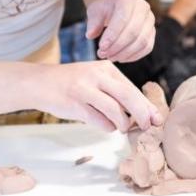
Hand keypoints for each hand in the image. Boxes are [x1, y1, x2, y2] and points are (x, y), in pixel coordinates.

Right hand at [34, 61, 160, 131]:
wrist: (39, 83)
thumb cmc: (72, 84)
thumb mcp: (95, 79)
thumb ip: (116, 93)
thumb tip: (144, 113)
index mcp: (106, 68)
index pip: (132, 88)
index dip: (146, 105)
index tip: (157, 118)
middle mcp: (96, 75)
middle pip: (128, 96)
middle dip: (142, 114)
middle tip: (149, 126)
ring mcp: (84, 89)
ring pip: (115, 110)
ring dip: (123, 123)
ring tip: (122, 127)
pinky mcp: (74, 104)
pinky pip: (99, 120)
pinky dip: (106, 127)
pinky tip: (106, 126)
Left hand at [86, 0, 155, 62]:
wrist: (118, 3)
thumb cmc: (106, 7)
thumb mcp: (95, 10)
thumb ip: (93, 22)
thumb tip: (90, 35)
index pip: (123, 18)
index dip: (112, 35)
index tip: (101, 47)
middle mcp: (142, 7)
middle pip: (134, 31)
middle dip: (117, 46)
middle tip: (103, 54)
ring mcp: (150, 20)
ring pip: (142, 41)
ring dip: (125, 53)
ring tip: (110, 57)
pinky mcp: (152, 31)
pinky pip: (147, 47)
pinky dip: (134, 56)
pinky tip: (120, 58)